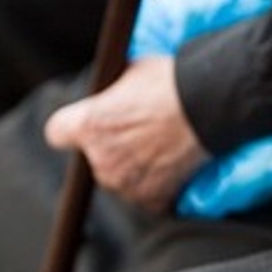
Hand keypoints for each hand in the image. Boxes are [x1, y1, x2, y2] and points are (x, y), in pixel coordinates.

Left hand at [45, 57, 208, 212]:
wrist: (213, 107)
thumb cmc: (174, 83)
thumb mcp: (132, 71)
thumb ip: (113, 91)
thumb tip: (113, 92)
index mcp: (88, 126)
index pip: (57, 132)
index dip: (73, 128)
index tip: (88, 125)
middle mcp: (101, 161)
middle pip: (96, 159)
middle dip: (114, 149)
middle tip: (143, 133)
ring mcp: (128, 185)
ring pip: (122, 180)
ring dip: (137, 169)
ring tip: (165, 148)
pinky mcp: (155, 201)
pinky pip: (151, 197)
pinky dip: (161, 186)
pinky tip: (176, 167)